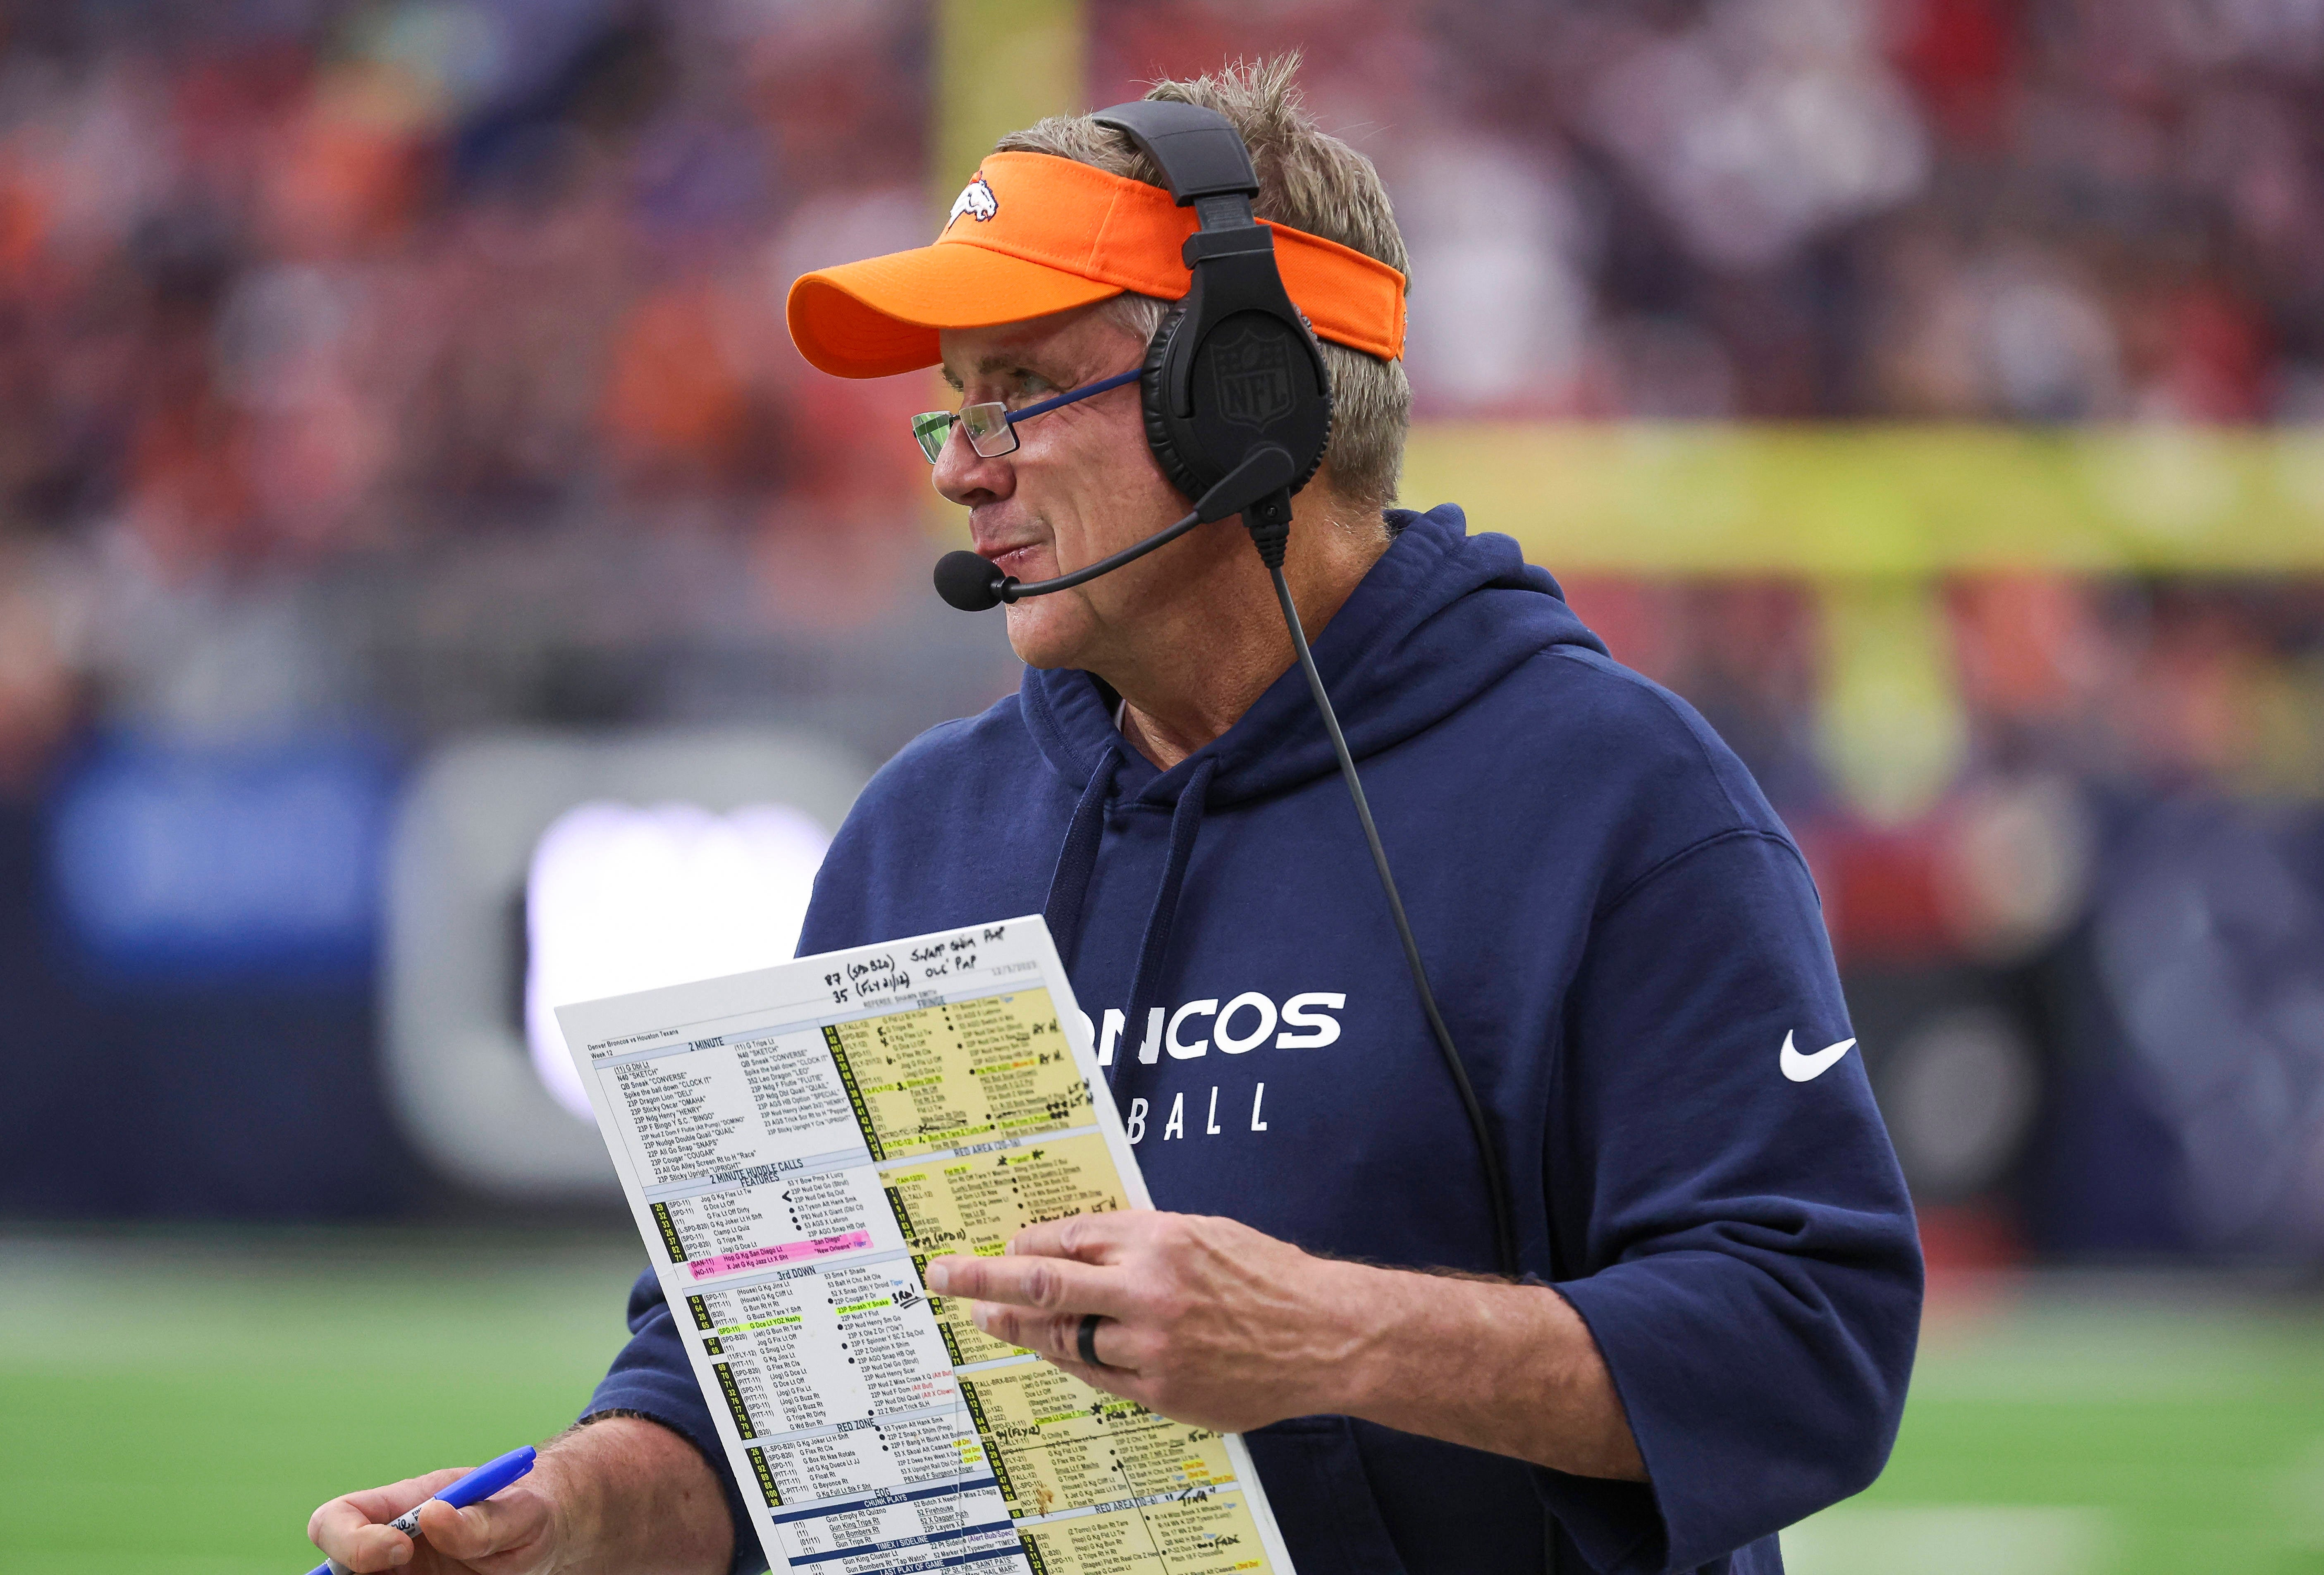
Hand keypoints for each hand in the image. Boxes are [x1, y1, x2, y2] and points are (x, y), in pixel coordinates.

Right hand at [308, 1465, 560, 1574]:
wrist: (545, 1540)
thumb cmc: (528, 1516)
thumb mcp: (520, 1515)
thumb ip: (481, 1518)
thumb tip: (432, 1514)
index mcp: (403, 1505)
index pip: (339, 1517)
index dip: (353, 1539)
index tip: (403, 1550)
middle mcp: (389, 1544)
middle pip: (335, 1568)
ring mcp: (398, 1574)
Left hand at [923, 1210, 1362, 1432]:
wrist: (1325, 1334)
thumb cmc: (1267, 1276)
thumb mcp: (1204, 1232)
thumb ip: (1142, 1237)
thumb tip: (1079, 1243)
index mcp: (1161, 1238)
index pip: (1069, 1237)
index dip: (1029, 1242)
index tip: (1007, 1245)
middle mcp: (1150, 1289)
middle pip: (1044, 1284)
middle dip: (984, 1278)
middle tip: (945, 1274)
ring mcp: (1153, 1345)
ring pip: (1063, 1337)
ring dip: (1018, 1327)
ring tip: (985, 1317)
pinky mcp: (1163, 1389)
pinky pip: (1096, 1374)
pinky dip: (1065, 1359)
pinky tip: (1042, 1349)